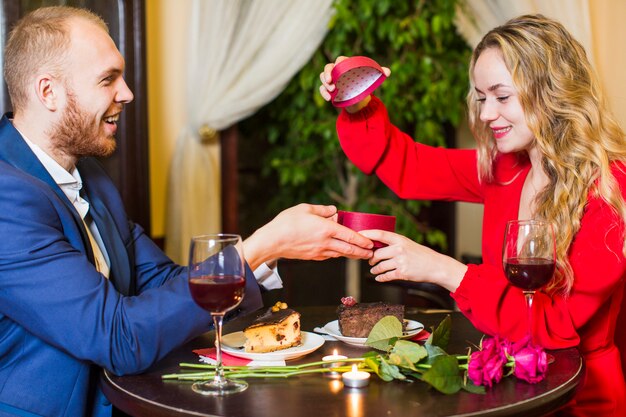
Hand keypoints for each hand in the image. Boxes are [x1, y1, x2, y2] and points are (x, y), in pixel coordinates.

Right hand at [244, 203, 373, 268]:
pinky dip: (337, 255)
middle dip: (362, 252)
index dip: (362, 240)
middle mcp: (325, 242)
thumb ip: (322, 209)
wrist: (272, 241)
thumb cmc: (286, 223)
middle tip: (371, 254)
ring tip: (359, 255)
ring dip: (351, 255)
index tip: (370, 242)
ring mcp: (319, 251)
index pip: (349, 235)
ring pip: (340, 254)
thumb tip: (334, 210)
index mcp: (326, 229)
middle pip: (349, 249)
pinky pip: (329, 256)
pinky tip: (339, 253)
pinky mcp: (312, 257)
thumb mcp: (305, 208)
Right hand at [318, 56, 390, 112]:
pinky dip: (323, 93)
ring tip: (332, 91)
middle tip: (330, 82)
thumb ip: (380, 73)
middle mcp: (337, 71)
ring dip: (325, 84)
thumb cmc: (365, 83)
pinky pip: (322, 89)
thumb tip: (387, 72)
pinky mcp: (328, 89)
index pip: (340, 59)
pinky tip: (328, 99)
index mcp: (347, 64)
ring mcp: (332, 80)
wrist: (359, 96)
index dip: (338, 63)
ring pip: (323, 77)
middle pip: (328, 67)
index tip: (339, 67)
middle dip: (327, 73)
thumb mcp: (372, 78)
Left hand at [358, 229, 466, 291]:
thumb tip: (376, 245)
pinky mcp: (402, 273)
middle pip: (377, 253)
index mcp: (400, 239)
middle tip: (370, 260)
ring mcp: (401, 261)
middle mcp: (399, 249)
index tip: (358, 235)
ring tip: (373, 270)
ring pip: (380, 266)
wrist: (436, 266)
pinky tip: (378, 278)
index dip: (367, 234)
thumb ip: (394, 244)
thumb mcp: (408, 244)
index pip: (380, 234)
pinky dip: (380, 278)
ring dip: (375, 269)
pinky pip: (386, 276)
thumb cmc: (421, 255)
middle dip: (371, 258)